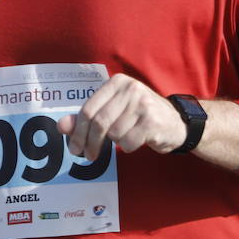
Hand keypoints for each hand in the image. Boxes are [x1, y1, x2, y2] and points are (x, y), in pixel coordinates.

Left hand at [57, 73, 187, 158]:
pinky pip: (128, 142)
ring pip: (114, 134)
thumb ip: (87, 118)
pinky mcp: (152, 121)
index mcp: (116, 82)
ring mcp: (143, 104)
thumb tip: (61, 126)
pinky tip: (137, 139)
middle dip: (90, 143)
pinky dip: (128, 146)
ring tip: (125, 138)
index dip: (77, 132)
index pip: (88, 109)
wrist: (176, 122)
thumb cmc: (139, 116)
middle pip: (99, 122)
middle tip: (87, 156)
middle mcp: (130, 88)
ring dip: (115, 143)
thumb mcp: (113, 111)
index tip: (74, 148)